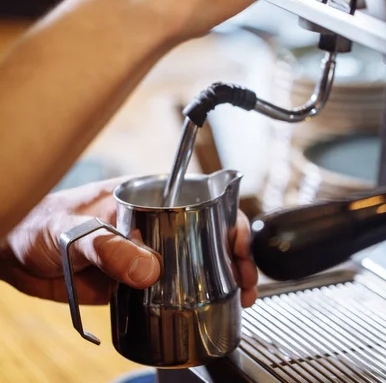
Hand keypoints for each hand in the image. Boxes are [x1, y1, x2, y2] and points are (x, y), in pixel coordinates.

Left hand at [0, 179, 257, 307]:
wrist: (16, 254)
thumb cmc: (41, 223)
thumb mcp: (74, 228)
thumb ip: (108, 246)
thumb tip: (149, 270)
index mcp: (144, 194)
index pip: (199, 198)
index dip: (227, 218)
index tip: (239, 244)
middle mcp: (152, 220)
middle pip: (206, 230)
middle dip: (233, 253)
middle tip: (246, 280)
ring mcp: (146, 250)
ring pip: (195, 259)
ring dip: (219, 277)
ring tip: (237, 298)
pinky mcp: (136, 278)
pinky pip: (172, 286)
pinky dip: (193, 296)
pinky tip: (206, 308)